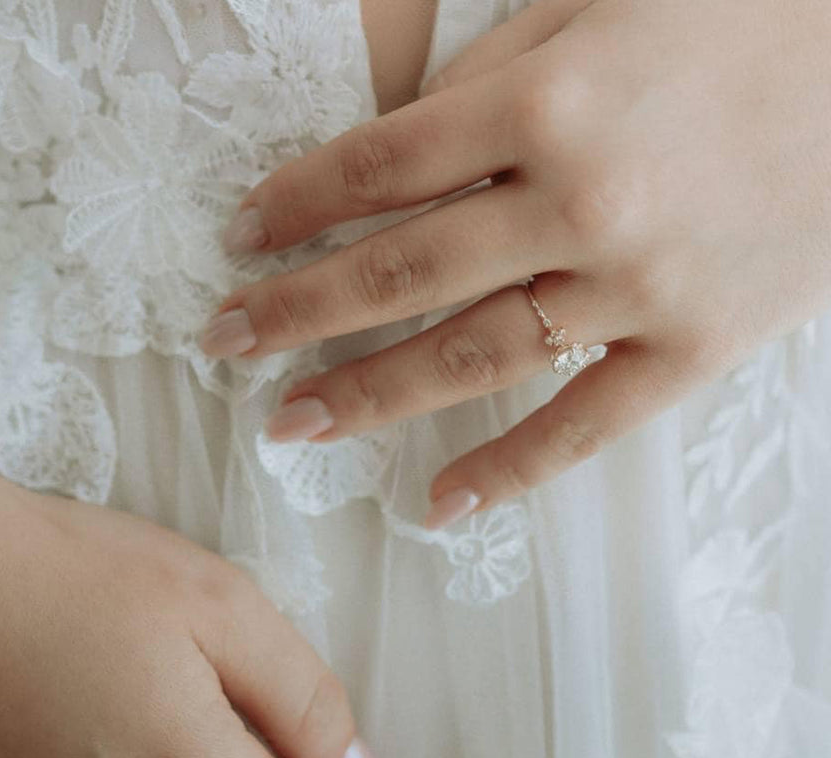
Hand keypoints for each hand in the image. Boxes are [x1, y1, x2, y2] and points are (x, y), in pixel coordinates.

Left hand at [200, 0, 830, 528]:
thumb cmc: (737, 22)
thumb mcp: (597, 9)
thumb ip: (488, 83)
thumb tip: (391, 154)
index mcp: (549, 103)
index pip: (381, 167)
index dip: (297, 204)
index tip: (241, 238)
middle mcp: (582, 202)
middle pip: (402, 273)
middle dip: (297, 311)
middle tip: (223, 343)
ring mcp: (638, 287)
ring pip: (471, 357)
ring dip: (368, 396)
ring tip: (290, 424)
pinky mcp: (694, 348)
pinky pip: (585, 424)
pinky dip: (510, 471)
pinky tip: (440, 504)